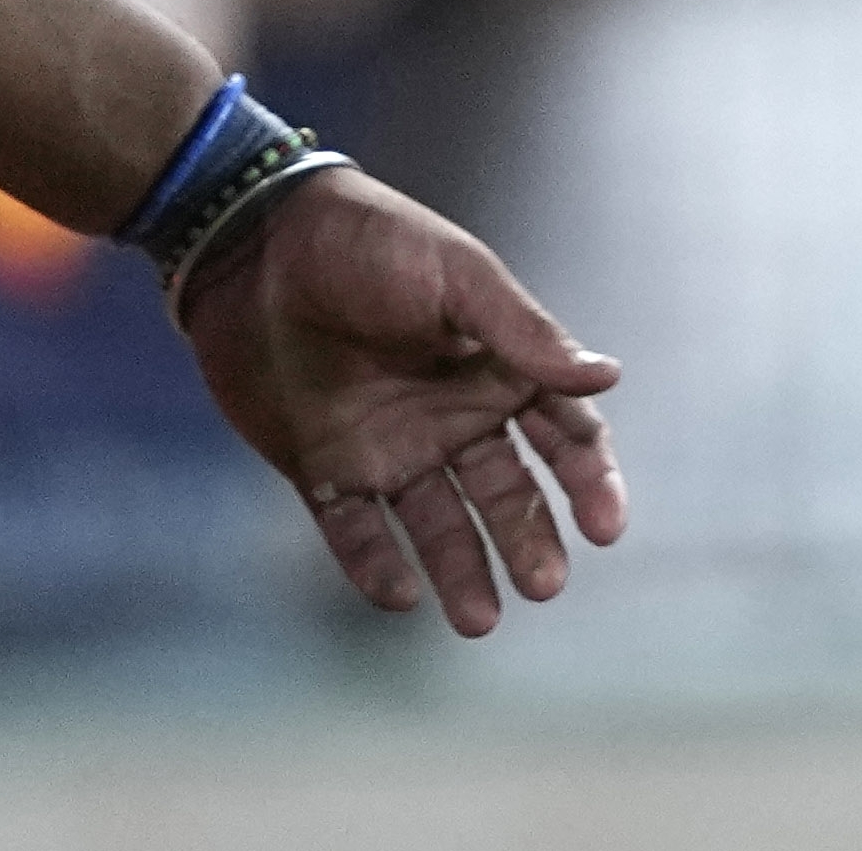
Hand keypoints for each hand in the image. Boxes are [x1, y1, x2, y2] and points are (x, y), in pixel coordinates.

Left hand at [175, 165, 626, 635]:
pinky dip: (376, 566)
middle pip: (504, 492)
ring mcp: (388, 446)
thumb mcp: (455, 275)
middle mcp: (449, 416)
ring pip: (437, 524)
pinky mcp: (325, 467)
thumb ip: (523, 332)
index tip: (605, 527)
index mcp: (492, 367)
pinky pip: (355, 531)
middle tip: (544, 585)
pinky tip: (400, 595)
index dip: (589, 480)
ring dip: (462, 570)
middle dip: (528, 539)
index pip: (560, 433)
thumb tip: (608, 377)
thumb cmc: (368, 242)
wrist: (253, 242)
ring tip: (478, 619)